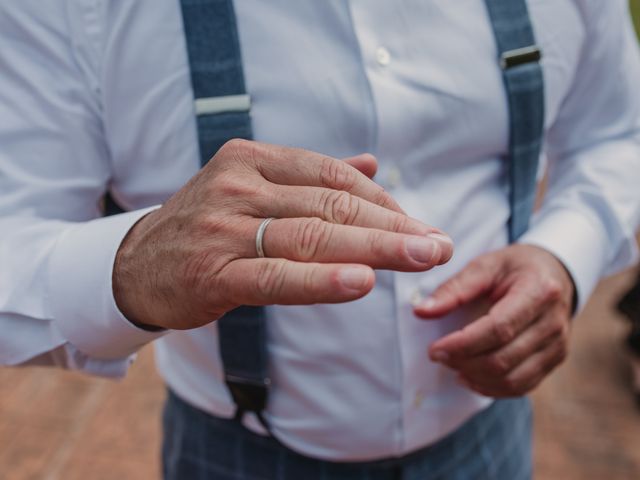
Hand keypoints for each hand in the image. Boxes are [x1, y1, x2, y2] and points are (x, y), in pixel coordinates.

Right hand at [114, 140, 452, 329]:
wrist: (138, 265)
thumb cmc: (209, 227)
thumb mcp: (253, 189)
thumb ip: (311, 177)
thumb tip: (373, 163)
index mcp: (253, 160)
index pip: (332, 176)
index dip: (382, 201)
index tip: (420, 225)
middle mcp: (238, 186)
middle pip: (330, 204)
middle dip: (392, 226)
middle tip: (440, 245)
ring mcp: (224, 228)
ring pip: (311, 236)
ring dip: (374, 248)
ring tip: (422, 259)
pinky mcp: (212, 273)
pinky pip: (276, 276)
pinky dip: (321, 279)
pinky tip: (360, 282)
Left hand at [414, 244, 574, 396]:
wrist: (555, 273)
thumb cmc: (515, 267)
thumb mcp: (485, 265)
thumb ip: (454, 289)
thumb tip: (421, 312)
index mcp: (538, 291)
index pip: (499, 328)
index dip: (462, 344)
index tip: (434, 349)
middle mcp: (553, 322)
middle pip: (504, 358)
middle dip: (464, 362)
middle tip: (437, 356)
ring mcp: (558, 345)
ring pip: (513, 379)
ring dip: (475, 378)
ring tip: (451, 365)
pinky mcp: (555, 360)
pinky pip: (522, 386)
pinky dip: (492, 388)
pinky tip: (470, 376)